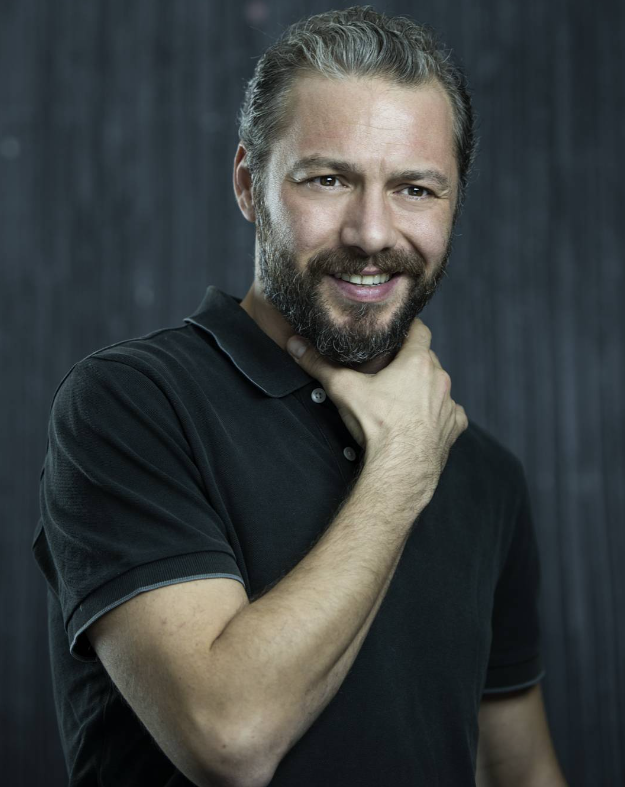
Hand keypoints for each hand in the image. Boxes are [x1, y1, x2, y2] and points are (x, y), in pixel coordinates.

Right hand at [286, 319, 467, 498]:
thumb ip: (319, 365)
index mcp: (417, 362)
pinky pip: (449, 413)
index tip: (399, 331)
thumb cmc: (378, 426)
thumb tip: (296, 346)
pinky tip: (420, 421)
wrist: (400, 466)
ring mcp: (448, 404)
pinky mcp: (453, 426)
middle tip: (391, 368)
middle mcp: (439, 379)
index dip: (408, 328)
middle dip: (411, 361)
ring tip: (403, 397)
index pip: (419, 330)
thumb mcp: (343, 389)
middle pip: (427, 359)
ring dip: (425, 388)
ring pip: (438, 386)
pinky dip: (437, 414)